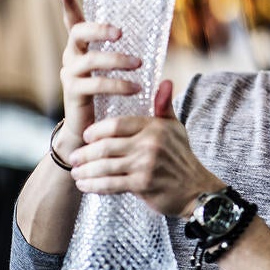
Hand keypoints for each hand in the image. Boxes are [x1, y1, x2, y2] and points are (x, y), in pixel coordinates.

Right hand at [57, 0, 142, 153]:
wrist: (89, 132)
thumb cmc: (107, 98)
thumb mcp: (116, 73)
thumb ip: (127, 56)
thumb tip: (153, 36)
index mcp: (81, 49)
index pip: (72, 23)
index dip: (68, 6)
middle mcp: (71, 57)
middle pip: (78, 33)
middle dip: (99, 28)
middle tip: (120, 32)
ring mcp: (69, 74)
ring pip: (90, 60)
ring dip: (117, 60)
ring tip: (139, 65)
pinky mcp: (73, 93)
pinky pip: (94, 85)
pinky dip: (117, 85)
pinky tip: (136, 88)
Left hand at [68, 80, 224, 217]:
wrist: (195, 189)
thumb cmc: (181, 157)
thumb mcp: (175, 128)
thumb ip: (164, 105)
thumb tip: (164, 81)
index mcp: (155, 127)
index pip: (116, 124)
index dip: (96, 130)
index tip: (86, 136)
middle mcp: (150, 144)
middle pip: (106, 145)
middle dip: (85, 152)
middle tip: (74, 156)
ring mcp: (146, 165)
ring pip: (105, 165)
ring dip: (86, 170)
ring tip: (76, 172)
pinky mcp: (142, 184)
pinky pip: (110, 184)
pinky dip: (94, 185)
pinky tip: (85, 185)